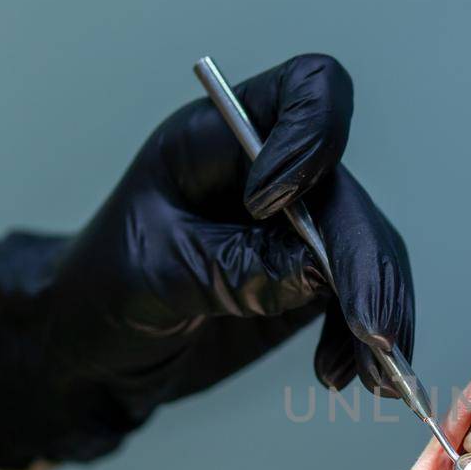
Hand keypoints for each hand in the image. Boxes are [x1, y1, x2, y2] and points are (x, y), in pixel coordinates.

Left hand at [0, 54, 414, 469]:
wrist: (90, 348)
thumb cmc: (100, 291)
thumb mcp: (154, 275)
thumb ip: (233, 267)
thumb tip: (320, 272)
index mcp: (220, 138)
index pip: (304, 93)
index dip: (309, 138)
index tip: (267, 207)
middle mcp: (271, 171)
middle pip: (347, 195)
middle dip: (363, 265)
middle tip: (369, 332)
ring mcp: (298, 229)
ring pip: (370, 251)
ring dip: (380, 313)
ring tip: (376, 376)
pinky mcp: (311, 280)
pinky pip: (361, 298)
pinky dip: (366, 340)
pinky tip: (347, 376)